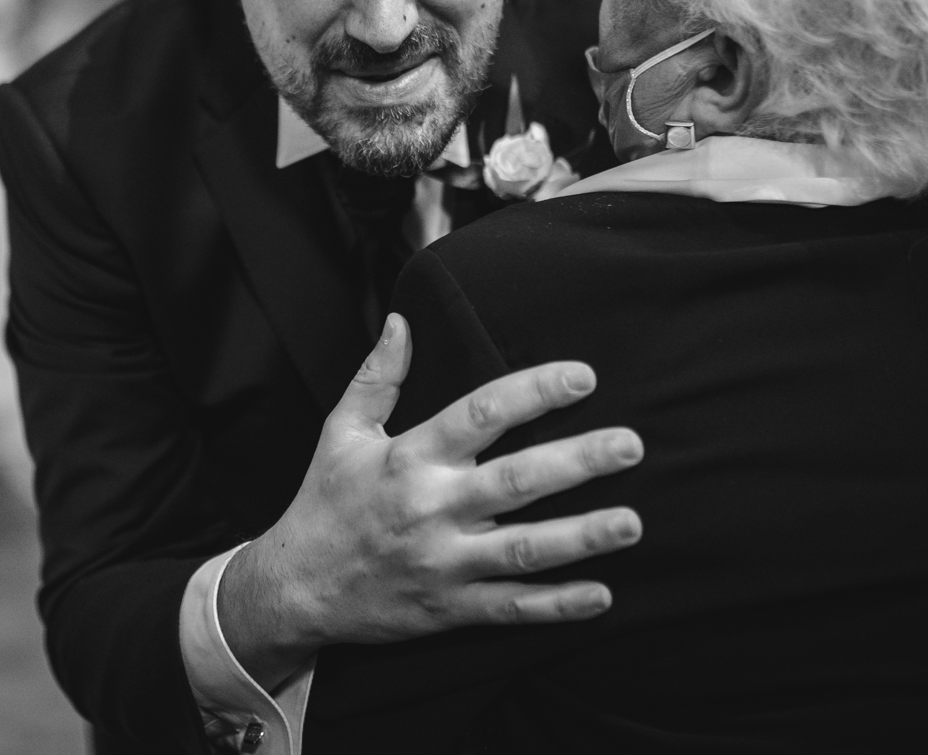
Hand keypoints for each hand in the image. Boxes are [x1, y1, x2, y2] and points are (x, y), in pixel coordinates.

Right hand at [219, 313, 643, 689]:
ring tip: (632, 522)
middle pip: (516, 481)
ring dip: (581, 537)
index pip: (480, 414)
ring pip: (523, 549)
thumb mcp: (342, 431)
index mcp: (410, 457)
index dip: (533, 392)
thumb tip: (403, 320)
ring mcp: (443, 562)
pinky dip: (557, 605)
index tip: (583, 378)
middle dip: (578, 462)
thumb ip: (378, 375)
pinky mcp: (449, 608)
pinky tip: (601, 595)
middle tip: (631, 445)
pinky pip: (511, 607)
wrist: (295, 587)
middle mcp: (431, 507)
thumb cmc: (325, 502)